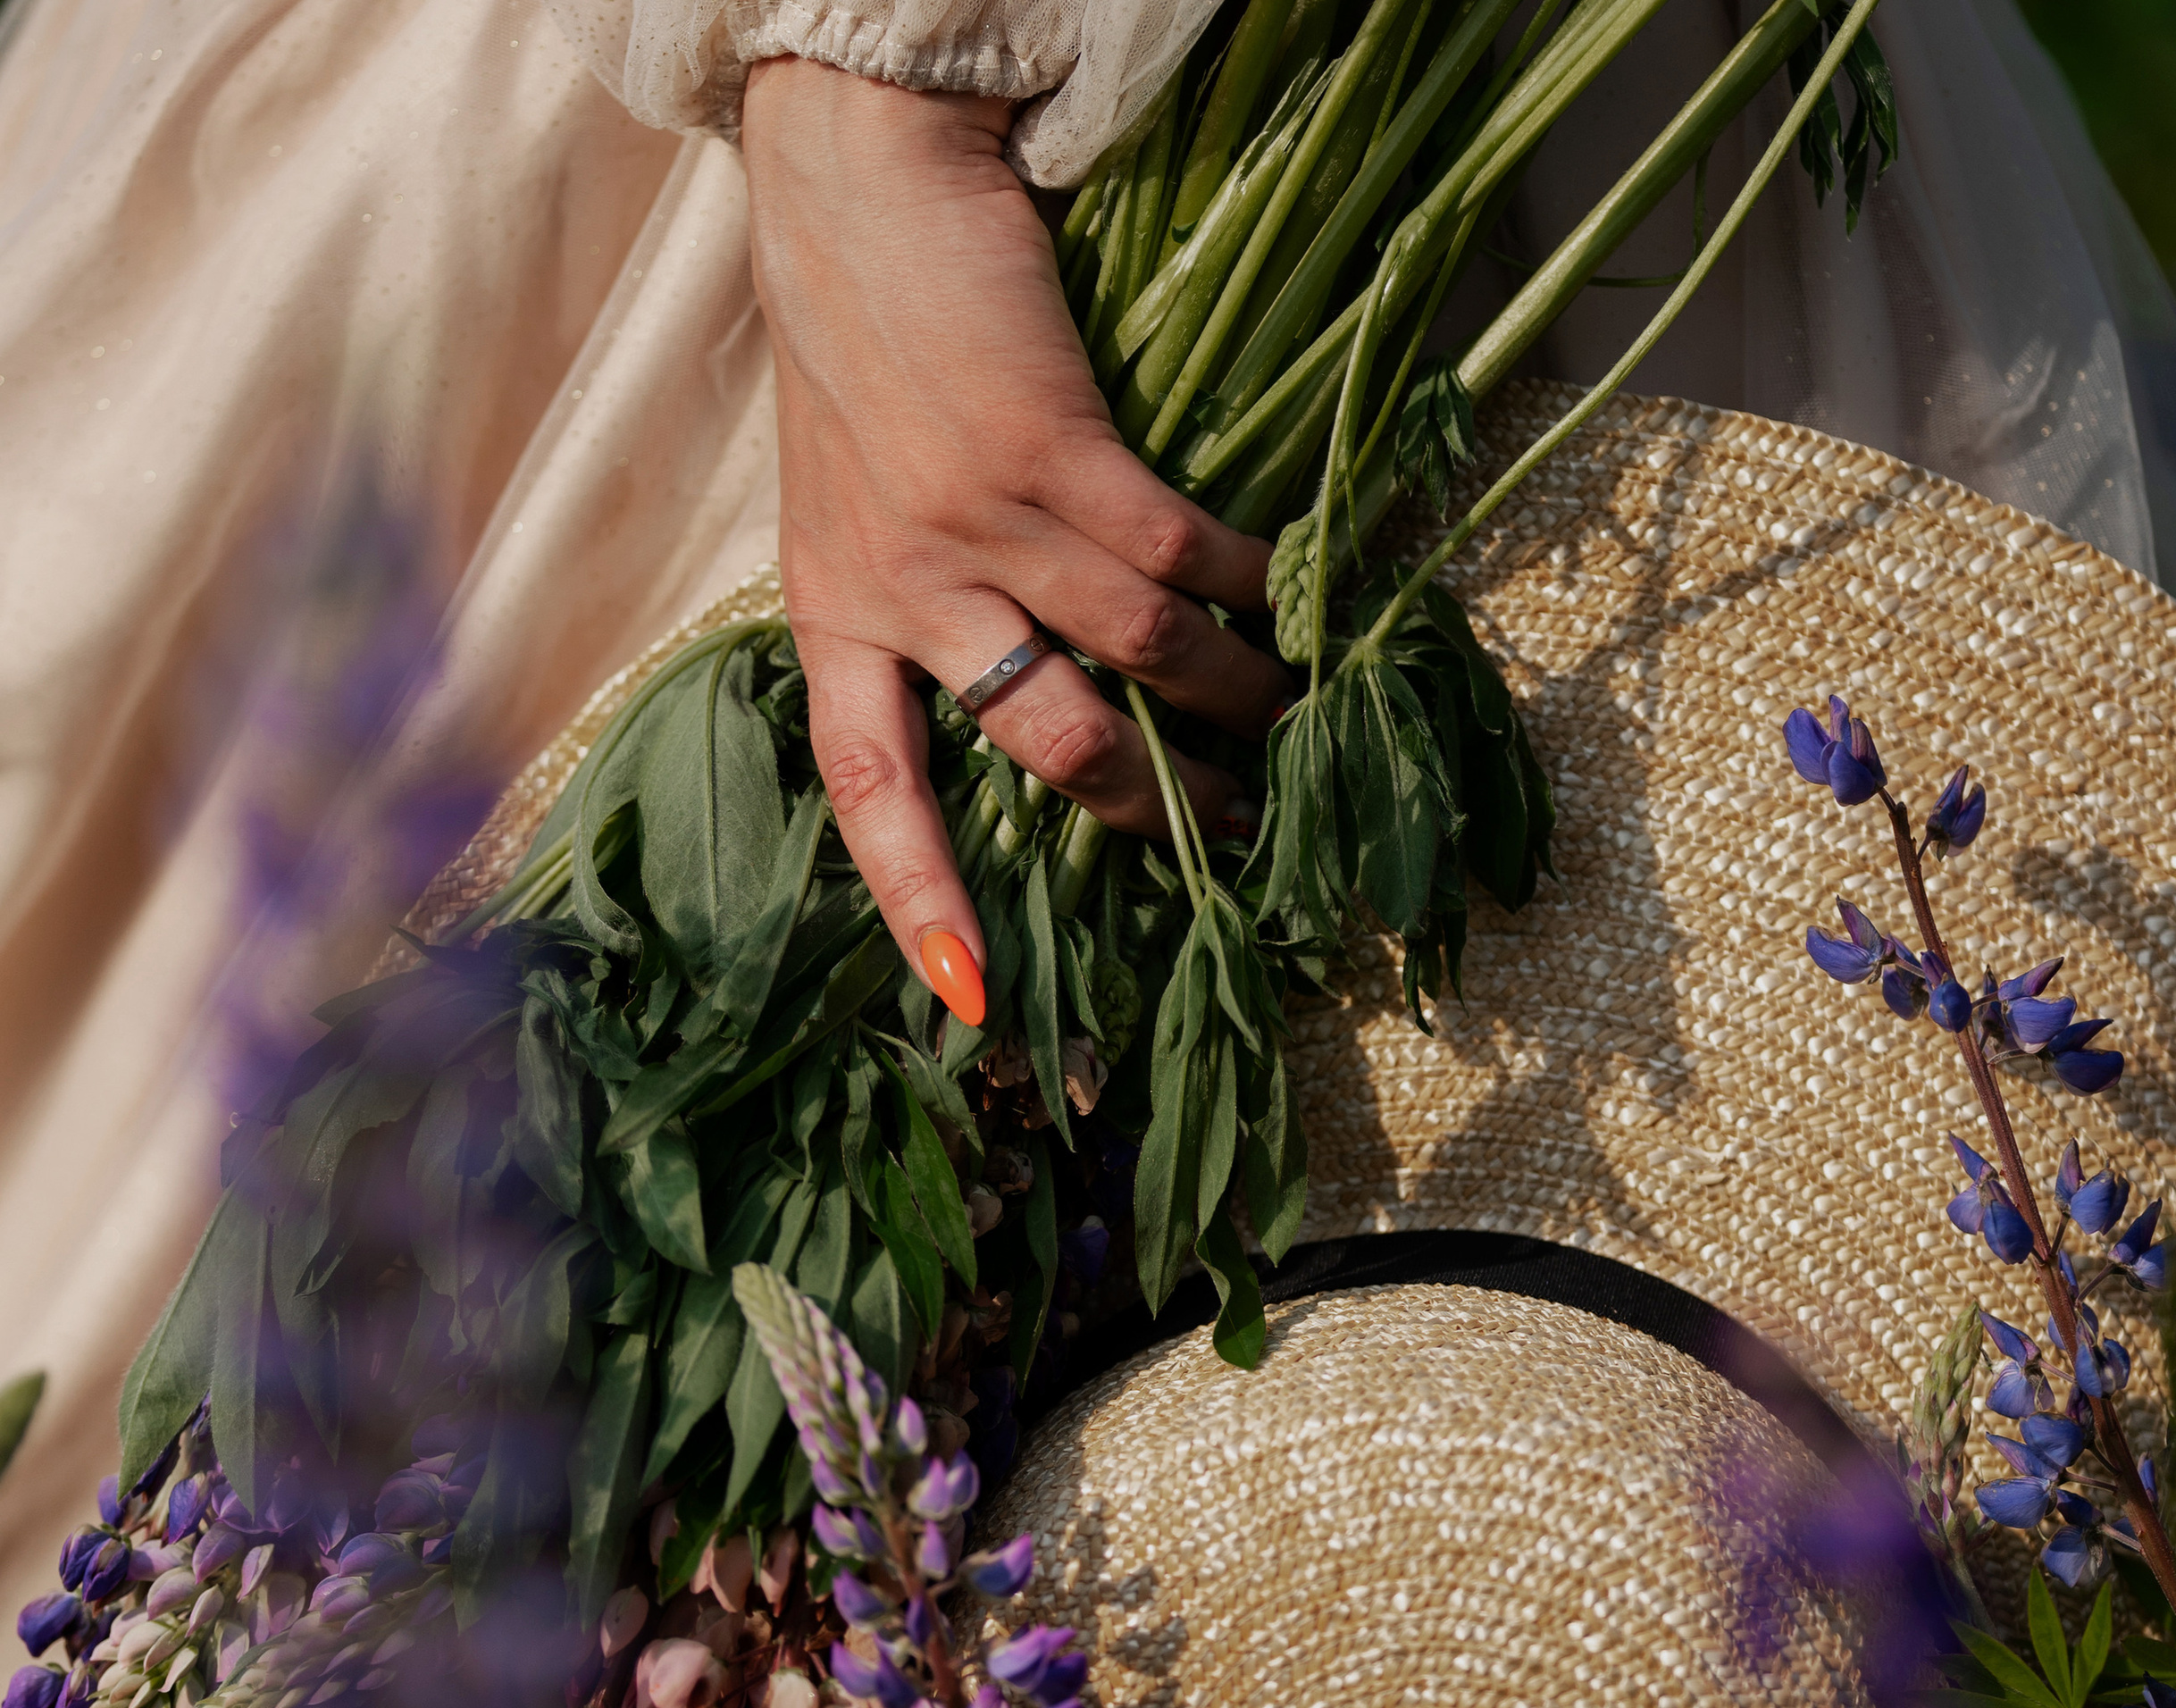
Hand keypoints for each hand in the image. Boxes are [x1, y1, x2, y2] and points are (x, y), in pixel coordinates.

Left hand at [743, 59, 1286, 1022]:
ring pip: (1139, 660)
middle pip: (1048, 752)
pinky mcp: (1051, 444)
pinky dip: (1246, 585)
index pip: (871, 790)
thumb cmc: (856, 351)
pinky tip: (1284, 592)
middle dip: (1153, 807)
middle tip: (1231, 832)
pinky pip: (1179, 556)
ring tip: (1284, 715)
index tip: (971, 1001)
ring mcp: (975, 519)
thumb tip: (1033, 702)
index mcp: (833, 615)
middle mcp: (899, 587)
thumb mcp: (841, 506)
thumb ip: (910, 609)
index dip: (923, 900)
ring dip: (1230, 697)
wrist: (855, 180)